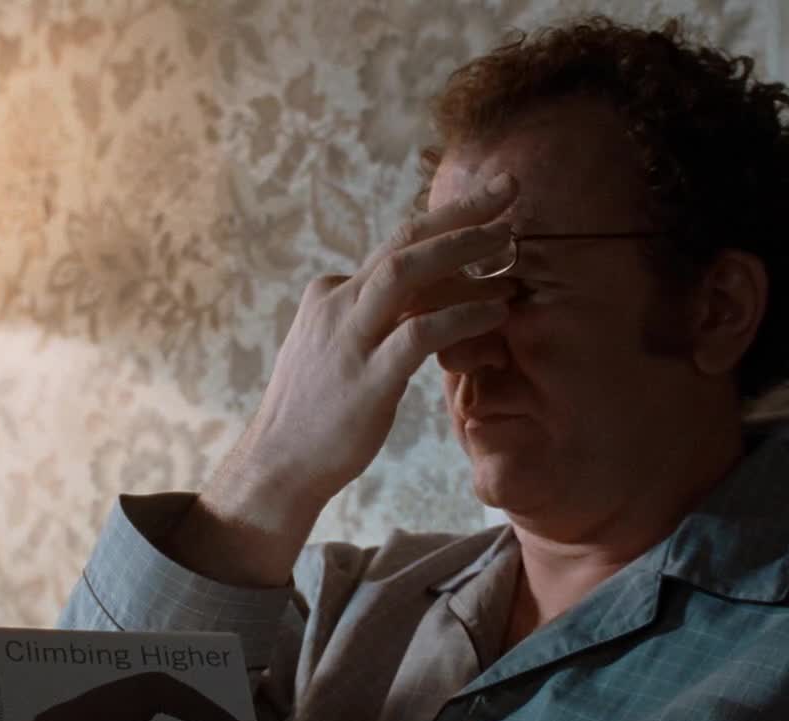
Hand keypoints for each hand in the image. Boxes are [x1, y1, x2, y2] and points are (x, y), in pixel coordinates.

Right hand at [177, 172, 519, 584]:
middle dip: (458, 212)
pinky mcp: (367, 378)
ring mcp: (349, 338)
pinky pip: (420, 332)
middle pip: (403, 241)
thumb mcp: (335, 349)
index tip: (483, 209)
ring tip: (509, 241)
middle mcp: (337, 304)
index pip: (394, 247)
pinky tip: (495, 311)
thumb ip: (368, 320)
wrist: (279, 464)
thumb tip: (416, 303)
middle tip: (506, 188)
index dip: (443, 225)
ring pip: (408, 272)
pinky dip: (463, 315)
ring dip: (462, 249)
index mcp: (331, 294)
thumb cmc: (315, 412)